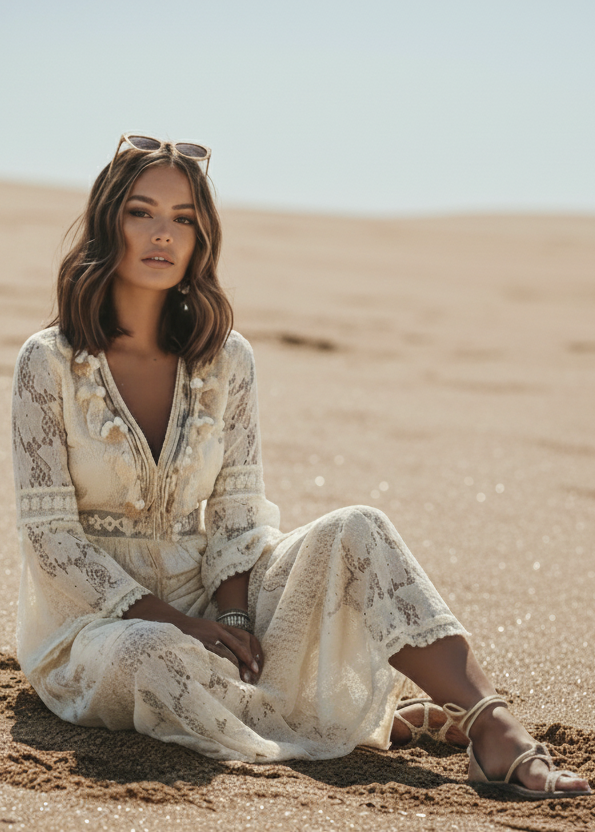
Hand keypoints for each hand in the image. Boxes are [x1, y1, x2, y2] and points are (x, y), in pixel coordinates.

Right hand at [122, 594, 263, 682]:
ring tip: (242, 681)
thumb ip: (219, 640)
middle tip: (253, 676)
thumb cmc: (189, 632)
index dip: (251, 652)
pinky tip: (226, 677)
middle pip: (239, 646)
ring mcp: (208, 637)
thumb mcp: (207, 631)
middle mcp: (217, 630)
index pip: (243, 638)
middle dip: (247, 662)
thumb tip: (233, 658)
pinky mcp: (199, 645)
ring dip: (237, 668)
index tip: (256, 666)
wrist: (169, 624)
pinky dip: (222, 668)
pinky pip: (214, 658)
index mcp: (220, 627)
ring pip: (228, 654)